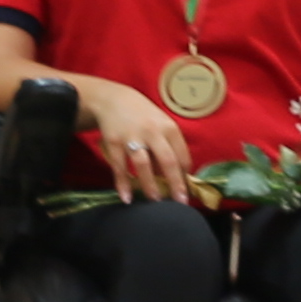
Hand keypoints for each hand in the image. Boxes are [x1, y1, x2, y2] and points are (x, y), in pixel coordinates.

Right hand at [75, 78, 195, 202]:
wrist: (113, 99)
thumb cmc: (143, 116)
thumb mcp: (161, 125)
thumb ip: (168, 147)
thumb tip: (176, 176)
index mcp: (169, 128)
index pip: (182, 155)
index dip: (185, 174)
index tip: (187, 190)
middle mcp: (152, 131)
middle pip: (167, 160)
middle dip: (175, 183)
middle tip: (180, 202)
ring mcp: (132, 137)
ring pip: (143, 164)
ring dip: (149, 185)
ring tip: (155, 200)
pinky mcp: (114, 142)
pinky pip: (120, 167)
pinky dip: (123, 184)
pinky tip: (127, 198)